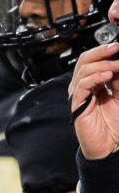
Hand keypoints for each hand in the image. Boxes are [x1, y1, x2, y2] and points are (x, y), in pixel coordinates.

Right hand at [68, 42, 118, 159]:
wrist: (110, 146)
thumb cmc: (114, 125)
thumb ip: (118, 80)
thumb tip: (117, 63)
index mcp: (93, 83)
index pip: (92, 60)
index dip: (103, 50)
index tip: (117, 46)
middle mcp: (84, 88)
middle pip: (84, 61)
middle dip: (100, 52)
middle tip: (115, 49)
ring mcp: (79, 96)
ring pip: (82, 71)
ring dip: (101, 64)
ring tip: (115, 67)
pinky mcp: (78, 106)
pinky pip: (81, 86)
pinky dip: (94, 78)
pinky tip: (107, 76)